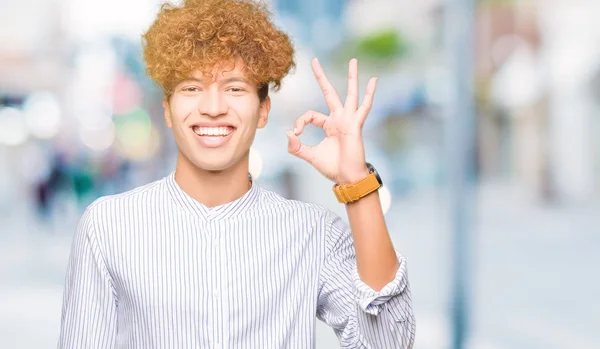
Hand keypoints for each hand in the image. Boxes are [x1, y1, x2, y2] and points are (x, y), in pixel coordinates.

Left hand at [287, 58, 376, 184]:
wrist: (347, 177)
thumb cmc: (332, 167)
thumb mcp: (310, 155)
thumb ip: (296, 147)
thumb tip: (287, 134)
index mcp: (329, 125)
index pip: (310, 115)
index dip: (300, 122)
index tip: (296, 133)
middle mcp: (339, 119)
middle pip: (329, 92)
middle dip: (321, 77)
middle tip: (314, 61)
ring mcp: (349, 120)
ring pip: (350, 94)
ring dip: (352, 77)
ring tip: (353, 61)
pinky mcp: (356, 125)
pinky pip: (364, 107)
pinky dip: (369, 94)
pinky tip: (374, 81)